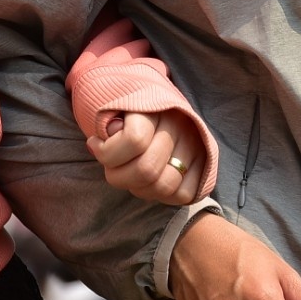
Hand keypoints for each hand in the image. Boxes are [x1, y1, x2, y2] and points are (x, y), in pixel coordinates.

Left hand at [88, 112, 206, 204]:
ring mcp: (196, 145)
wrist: (158, 104)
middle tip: (113, 167)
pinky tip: (149, 183)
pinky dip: (162, 196)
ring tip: (131, 175)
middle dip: (119, 176)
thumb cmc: (127, 110)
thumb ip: (107, 121)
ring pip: (164, 186)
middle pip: (146, 170)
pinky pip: (183, 195)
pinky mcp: (206, 164)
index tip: (94, 143)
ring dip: (139, 188)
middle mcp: (180, 125)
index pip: (134, 140)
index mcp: (156, 106)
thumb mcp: (113, 107)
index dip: (107, 152)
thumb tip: (102, 140)